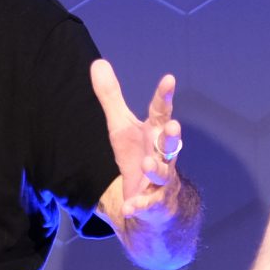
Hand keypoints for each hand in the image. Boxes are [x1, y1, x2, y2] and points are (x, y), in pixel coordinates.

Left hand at [91, 59, 183, 226]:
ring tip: (146, 163)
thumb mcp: (121, 127)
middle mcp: (164, 155)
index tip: (169, 79)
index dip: (164, 96)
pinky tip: (130, 206)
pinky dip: (140, 205)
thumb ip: (111, 98)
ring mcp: (162, 181)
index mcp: (155, 134)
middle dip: (172, 136)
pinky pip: (149, 204)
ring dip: (155, 169)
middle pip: (171, 144)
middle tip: (172, 126)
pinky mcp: (155, 204)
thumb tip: (97, 63)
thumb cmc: (138, 156)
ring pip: (163, 174)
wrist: (154, 203)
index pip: (161, 112)